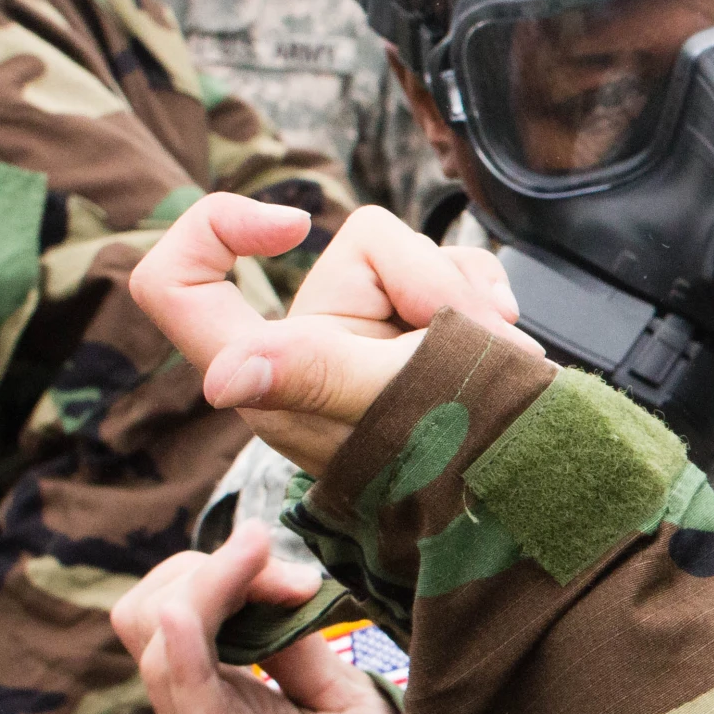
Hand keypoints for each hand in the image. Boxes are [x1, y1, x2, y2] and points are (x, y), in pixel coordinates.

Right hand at [112, 524, 404, 713]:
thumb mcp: (339, 695)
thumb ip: (297, 642)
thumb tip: (277, 580)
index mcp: (220, 698)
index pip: (175, 605)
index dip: (228, 565)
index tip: (297, 569)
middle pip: (149, 616)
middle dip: (209, 567)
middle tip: (286, 572)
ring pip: (159, 651)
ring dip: (204, 587)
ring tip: (256, 558)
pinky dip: (182, 660)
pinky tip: (188, 621)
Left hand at [129, 196, 539, 476]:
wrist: (534, 486)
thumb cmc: (456, 465)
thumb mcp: (388, 413)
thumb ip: (319, 375)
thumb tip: (224, 375)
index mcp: (269, 372)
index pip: (179, 286)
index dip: (216, 230)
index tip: (294, 228)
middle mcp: (312, 346)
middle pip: (359, 248)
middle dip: (436, 281)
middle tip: (480, 336)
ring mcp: (370, 335)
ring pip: (418, 256)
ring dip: (472, 297)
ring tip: (501, 353)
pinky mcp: (417, 329)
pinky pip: (453, 270)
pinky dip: (488, 296)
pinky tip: (509, 337)